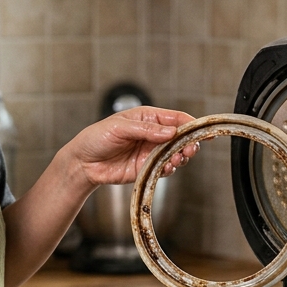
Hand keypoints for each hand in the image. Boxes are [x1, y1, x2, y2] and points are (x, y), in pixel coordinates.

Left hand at [62, 106, 196, 186]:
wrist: (83, 163)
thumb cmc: (96, 138)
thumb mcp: (119, 127)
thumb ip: (146, 129)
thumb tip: (170, 132)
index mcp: (147, 117)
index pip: (175, 118)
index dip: (192, 123)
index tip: (203, 130)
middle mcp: (153, 134)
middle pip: (180, 137)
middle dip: (189, 143)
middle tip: (190, 150)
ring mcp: (151, 151)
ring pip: (176, 154)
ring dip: (181, 157)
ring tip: (178, 160)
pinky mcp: (147, 168)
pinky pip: (165, 168)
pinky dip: (170, 169)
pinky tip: (167, 168)